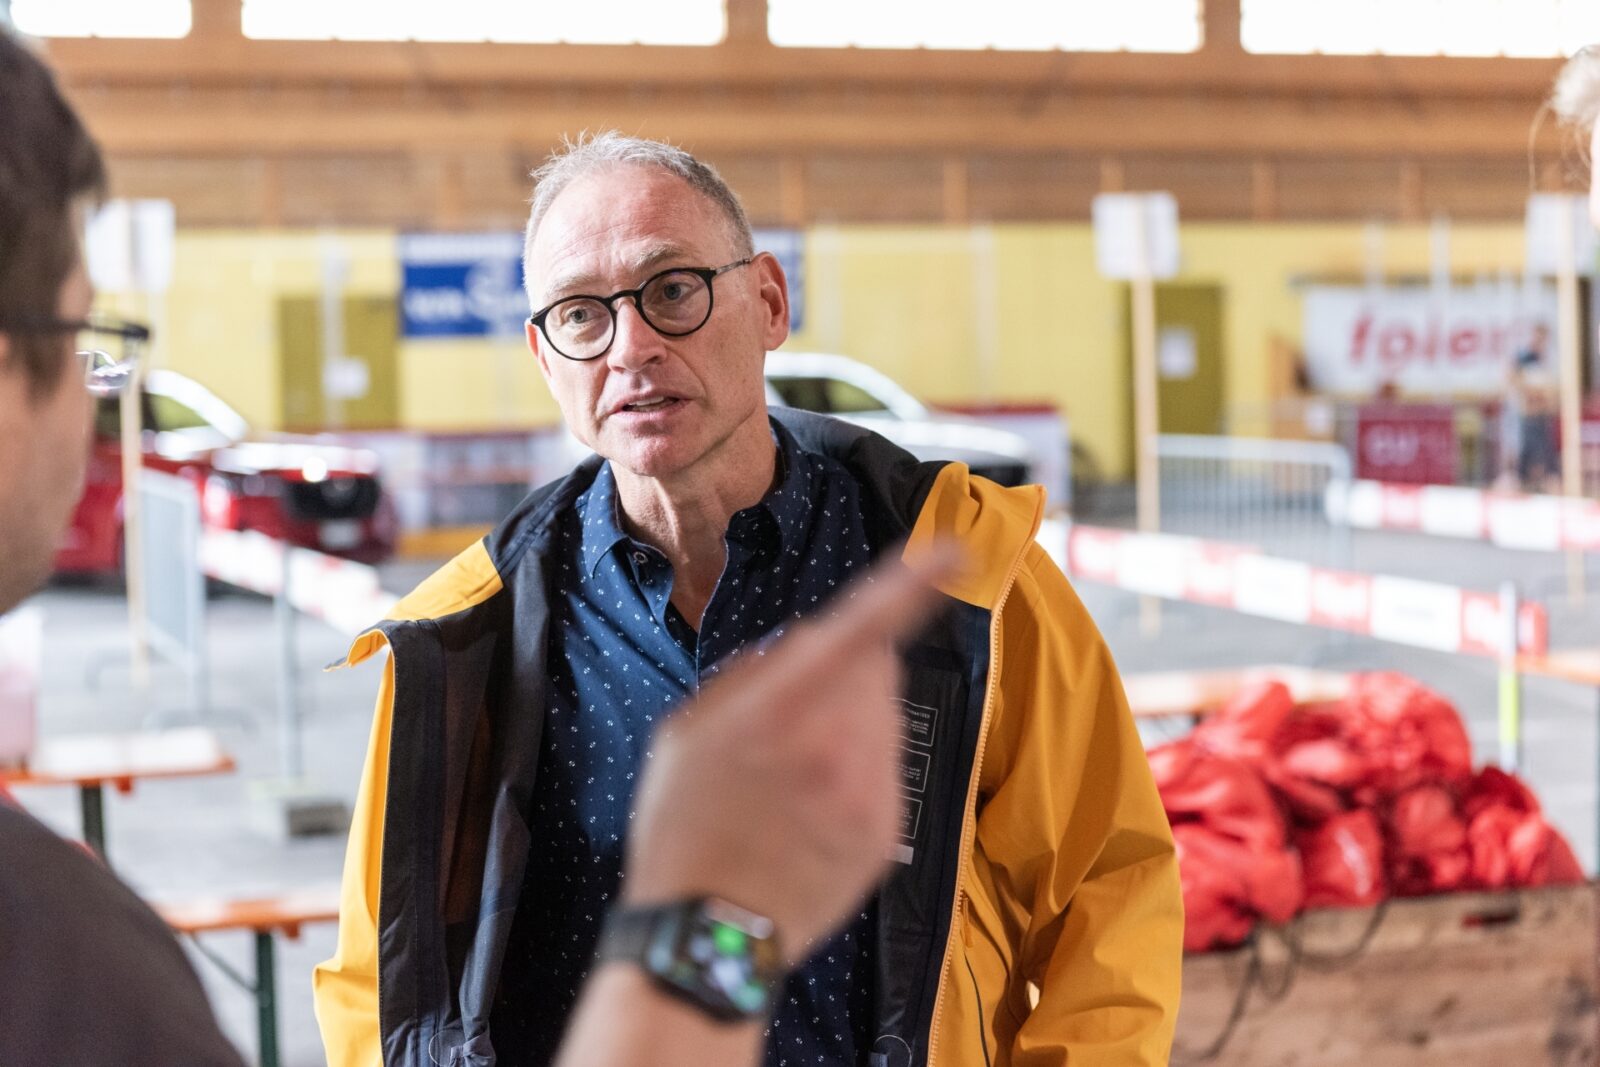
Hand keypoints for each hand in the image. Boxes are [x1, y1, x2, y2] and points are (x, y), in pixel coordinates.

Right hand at [623, 544, 960, 964]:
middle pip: (876, 667)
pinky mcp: (887, 835)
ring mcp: (868, 796)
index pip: (858, 630)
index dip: (909, 585)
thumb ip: (750, 677)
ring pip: (884, 719)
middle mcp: (835, 749)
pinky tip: (810, 813)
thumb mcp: (687, 734)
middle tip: (788, 719)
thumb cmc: (684, 828)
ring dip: (853, 725)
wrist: (708, 935)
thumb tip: (808, 642)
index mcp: (779, 712)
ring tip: (794, 777)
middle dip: (847, 671)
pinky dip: (857, 776)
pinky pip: (886, 773)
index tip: (952, 551)